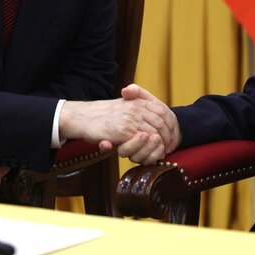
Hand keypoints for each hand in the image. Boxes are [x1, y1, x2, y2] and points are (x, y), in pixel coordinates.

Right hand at [59, 84, 178, 153]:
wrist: (82, 117)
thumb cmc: (100, 114)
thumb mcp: (120, 105)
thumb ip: (132, 103)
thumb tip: (148, 113)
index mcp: (135, 101)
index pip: (161, 110)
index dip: (169, 123)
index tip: (172, 133)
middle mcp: (134, 108)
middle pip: (161, 121)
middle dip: (168, 135)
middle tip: (171, 145)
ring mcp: (129, 119)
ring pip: (154, 132)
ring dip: (161, 143)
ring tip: (163, 150)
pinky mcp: (123, 132)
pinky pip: (142, 141)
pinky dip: (150, 148)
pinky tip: (151, 153)